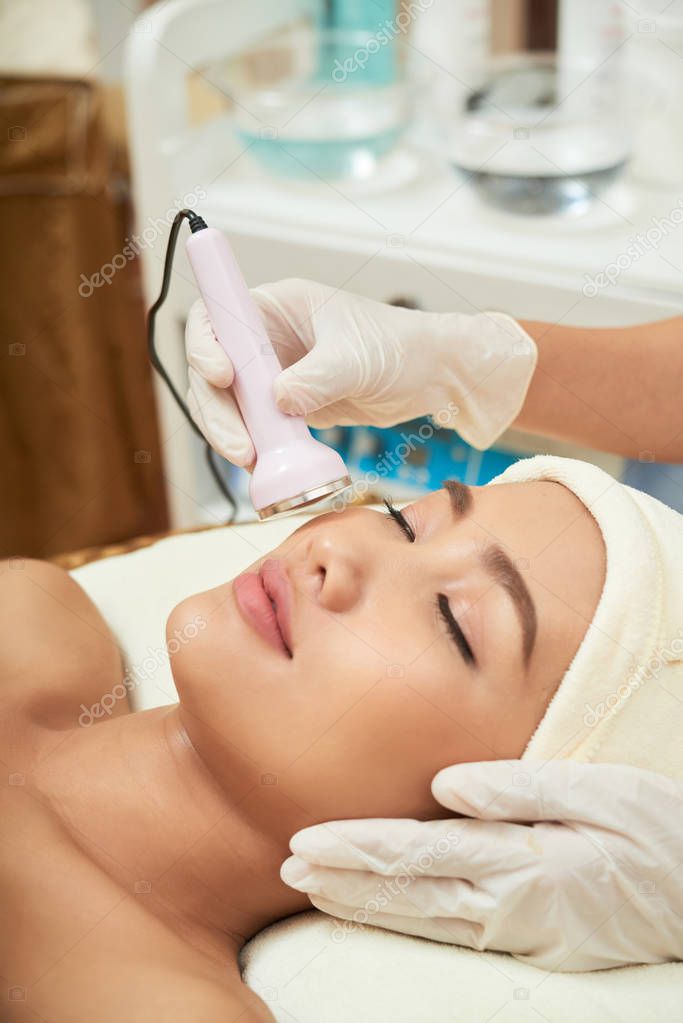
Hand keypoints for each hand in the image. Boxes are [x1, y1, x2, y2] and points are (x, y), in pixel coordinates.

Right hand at [185, 279, 536, 465]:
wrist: (431, 378)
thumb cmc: (399, 347)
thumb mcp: (356, 358)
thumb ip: (317, 378)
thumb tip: (277, 400)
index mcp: (276, 307)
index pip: (215, 319)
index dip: (204, 346)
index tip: (222, 376)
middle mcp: (265, 339)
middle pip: (212, 372)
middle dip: (217, 411)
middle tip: (241, 447)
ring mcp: (272, 375)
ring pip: (228, 406)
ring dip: (231, 435)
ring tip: (253, 462)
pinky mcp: (284, 408)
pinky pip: (255, 429)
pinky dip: (254, 449)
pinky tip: (264, 469)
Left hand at [280, 760, 682, 971]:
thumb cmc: (652, 834)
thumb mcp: (600, 797)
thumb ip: (520, 789)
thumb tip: (445, 785)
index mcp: (521, 863)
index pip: (418, 854)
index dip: (357, 848)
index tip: (306, 840)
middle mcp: (507, 905)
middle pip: (406, 890)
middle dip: (342, 877)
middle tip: (287, 863)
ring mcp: (513, 930)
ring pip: (419, 916)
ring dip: (361, 901)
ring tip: (311, 885)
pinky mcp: (523, 940)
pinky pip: (447, 929)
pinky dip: (401, 918)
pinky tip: (374, 908)